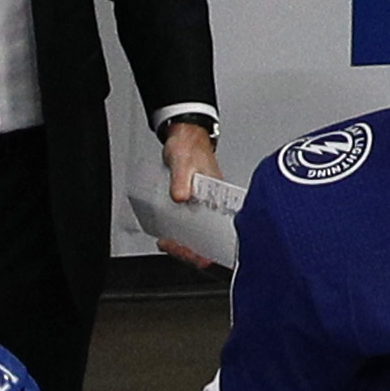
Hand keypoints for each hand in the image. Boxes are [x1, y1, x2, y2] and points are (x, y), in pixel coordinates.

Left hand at [159, 122, 223, 268]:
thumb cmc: (189, 148)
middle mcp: (215, 206)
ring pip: (201, 237)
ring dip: (186, 246)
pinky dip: (181, 237)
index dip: (211, 247)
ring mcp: (205, 209)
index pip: (222, 232)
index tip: (194, 252)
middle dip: (193, 252)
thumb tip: (180, 197)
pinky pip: (192, 229)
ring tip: (167, 243)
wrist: (185, 138)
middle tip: (172, 246)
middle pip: (211, 241)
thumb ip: (181, 180)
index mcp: (221, 197)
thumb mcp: (183, 163)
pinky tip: (168, 237)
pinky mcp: (195, 208)